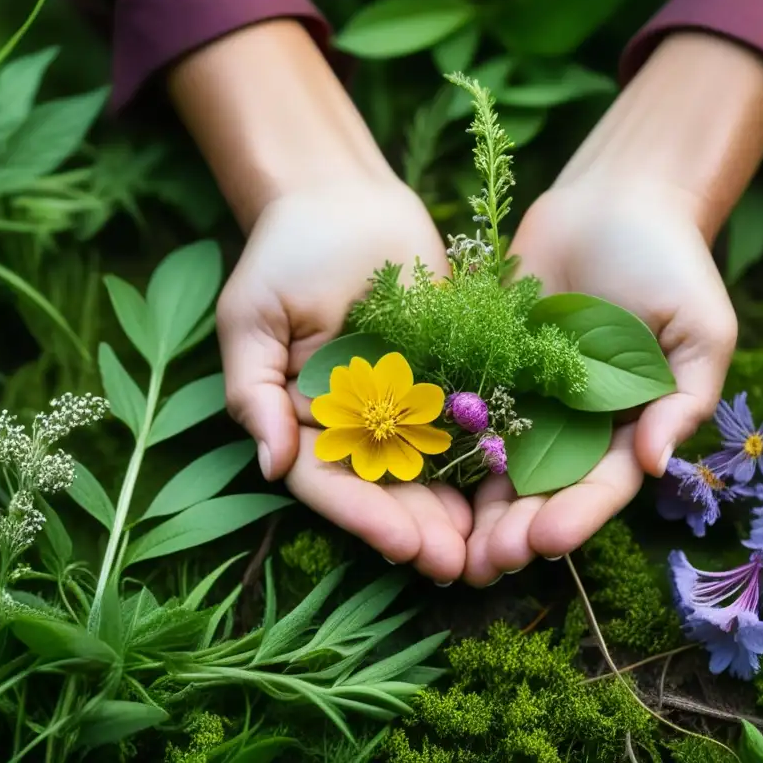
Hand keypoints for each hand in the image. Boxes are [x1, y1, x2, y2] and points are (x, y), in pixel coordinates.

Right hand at [216, 178, 471, 583]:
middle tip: (457, 565)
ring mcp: (403, 402)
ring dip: (456, 509)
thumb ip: (255, 391)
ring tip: (488, 547)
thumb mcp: (251, 319)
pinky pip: (466, 421)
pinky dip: (485, 456)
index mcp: (304, 419)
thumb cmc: (285, 253)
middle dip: (419, 529)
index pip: (330, 481)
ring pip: (430, 468)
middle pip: (386, 488)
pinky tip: (511, 488)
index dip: (364, 516)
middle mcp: (356, 421)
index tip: (402, 545)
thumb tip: (268, 464)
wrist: (346, 197)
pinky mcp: (446, 374)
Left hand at [460, 30, 762, 585]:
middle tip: (484, 562)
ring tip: (445, 542)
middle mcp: (573, 422)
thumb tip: (658, 464)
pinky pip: (460, 406)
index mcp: (626, 426)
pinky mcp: (486, 362)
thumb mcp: (700, 329)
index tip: (546, 542)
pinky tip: (414, 473)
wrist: (615, 199)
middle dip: (515, 528)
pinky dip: (441, 441)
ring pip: (495, 462)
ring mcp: (526, 395)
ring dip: (472, 505)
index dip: (576, 516)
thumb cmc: (671, 262)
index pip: (601, 485)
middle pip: (541, 488)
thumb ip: (683, 398)